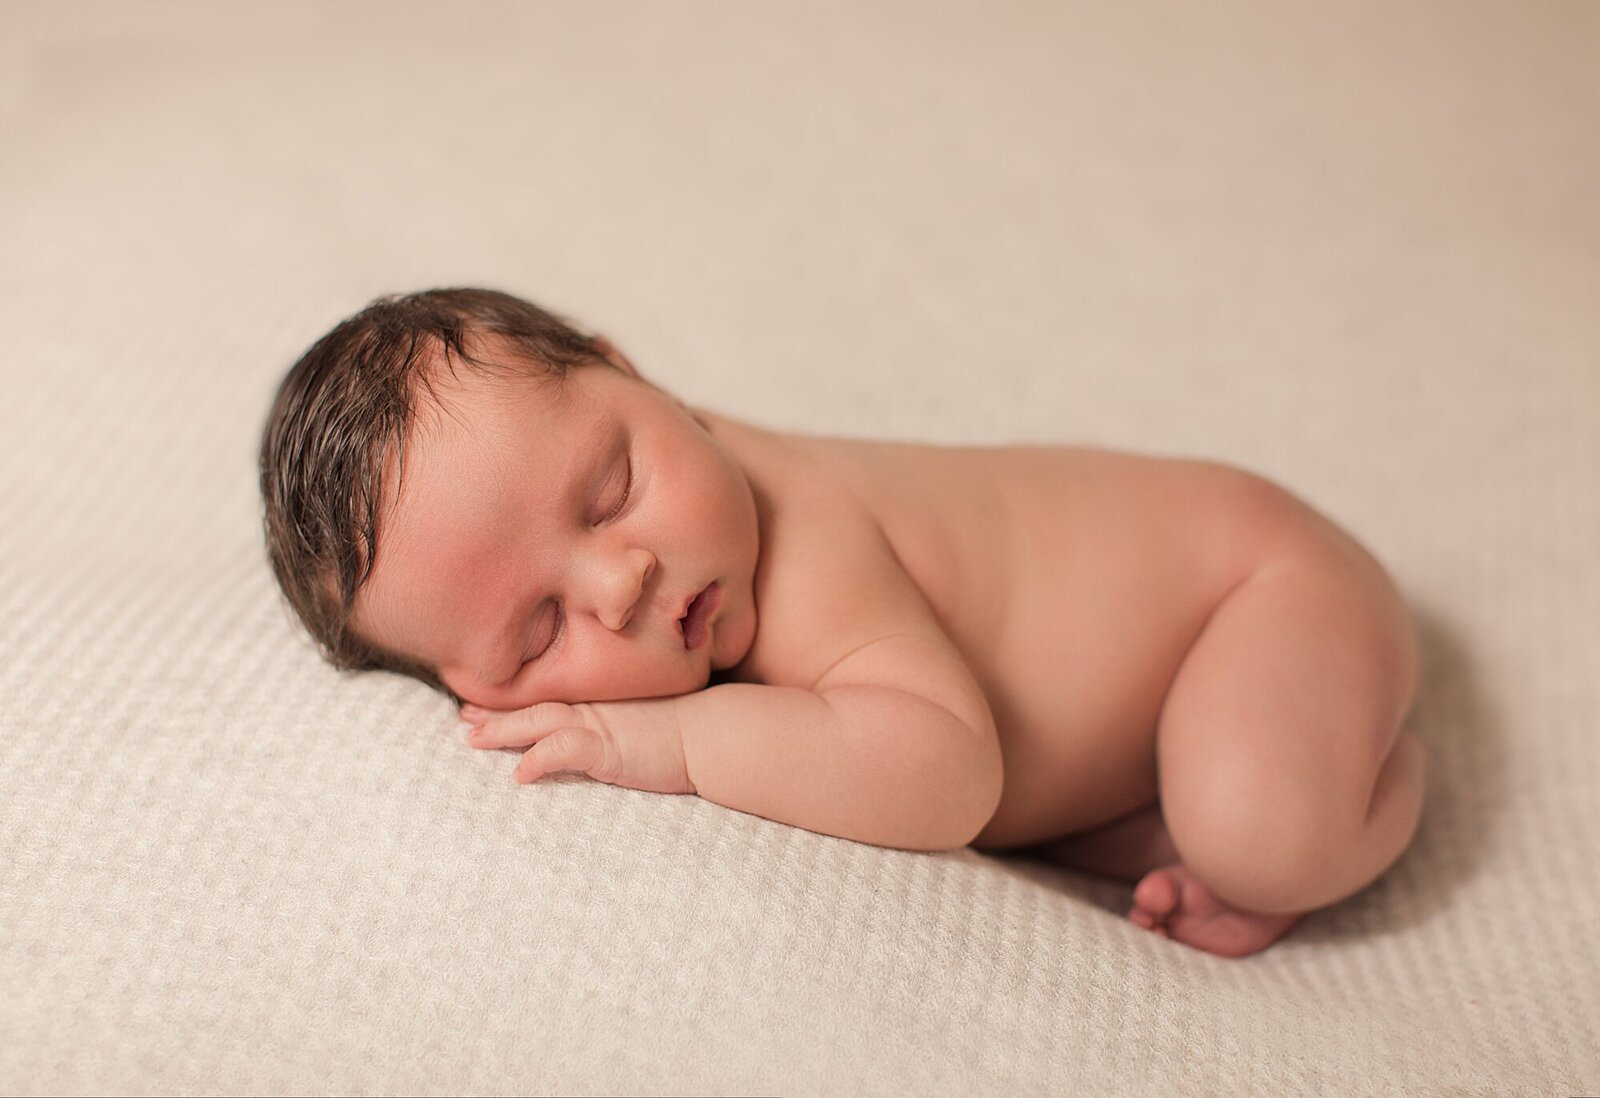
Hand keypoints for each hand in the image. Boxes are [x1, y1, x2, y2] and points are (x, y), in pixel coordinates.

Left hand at [460, 698, 695, 794]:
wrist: (712, 734)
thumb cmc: (685, 734)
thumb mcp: (642, 730)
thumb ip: (616, 736)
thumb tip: (602, 750)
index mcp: (599, 708)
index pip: (549, 703)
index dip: (514, 706)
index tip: (483, 708)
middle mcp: (594, 711)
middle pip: (535, 708)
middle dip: (497, 715)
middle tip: (463, 718)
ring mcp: (600, 727)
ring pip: (541, 722)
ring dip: (505, 730)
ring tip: (473, 738)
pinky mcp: (609, 748)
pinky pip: (566, 749)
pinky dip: (540, 757)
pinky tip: (519, 773)